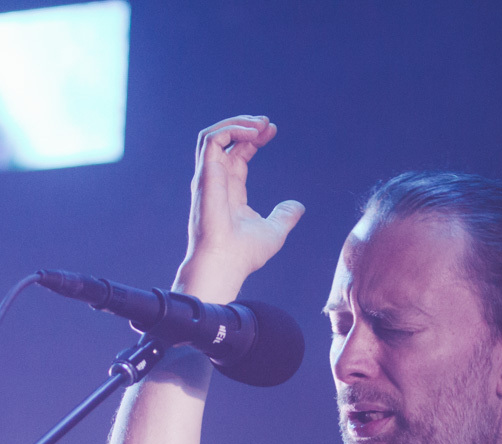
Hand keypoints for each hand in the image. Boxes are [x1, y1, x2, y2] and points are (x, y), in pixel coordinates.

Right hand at [176, 115, 304, 301]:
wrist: (225, 263)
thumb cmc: (244, 254)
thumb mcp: (274, 231)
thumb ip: (284, 216)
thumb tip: (297, 207)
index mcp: (230, 190)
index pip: (238, 154)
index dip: (254, 139)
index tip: (273, 131)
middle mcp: (216, 180)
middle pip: (226, 140)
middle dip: (247, 125)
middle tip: (269, 124)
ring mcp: (208, 176)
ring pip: (212, 135)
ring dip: (236, 122)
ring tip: (260, 124)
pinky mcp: (204, 174)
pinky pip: (211, 140)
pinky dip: (231, 130)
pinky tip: (253, 134)